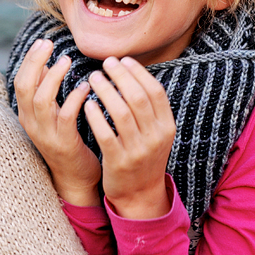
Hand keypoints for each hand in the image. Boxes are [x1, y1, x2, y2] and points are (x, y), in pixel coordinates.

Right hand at [14, 39, 101, 205]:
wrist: (75, 178)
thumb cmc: (67, 141)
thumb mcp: (52, 115)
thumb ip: (47, 92)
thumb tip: (47, 62)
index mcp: (27, 115)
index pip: (20, 82)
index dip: (30, 61)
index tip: (42, 42)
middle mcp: (32, 124)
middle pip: (25, 87)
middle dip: (35, 63)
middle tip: (49, 44)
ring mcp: (46, 134)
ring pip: (42, 101)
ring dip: (54, 78)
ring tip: (67, 60)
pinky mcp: (64, 144)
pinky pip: (66, 117)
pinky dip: (74, 99)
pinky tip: (86, 86)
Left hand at [85, 56, 175, 219]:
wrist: (140, 194)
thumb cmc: (144, 155)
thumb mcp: (156, 132)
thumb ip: (148, 107)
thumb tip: (131, 71)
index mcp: (166, 126)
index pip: (155, 92)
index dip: (139, 73)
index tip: (123, 60)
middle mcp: (155, 137)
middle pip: (138, 99)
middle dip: (121, 77)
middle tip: (106, 63)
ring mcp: (137, 151)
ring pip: (121, 113)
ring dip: (106, 91)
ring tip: (93, 78)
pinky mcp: (118, 162)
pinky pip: (106, 134)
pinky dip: (96, 117)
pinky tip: (87, 103)